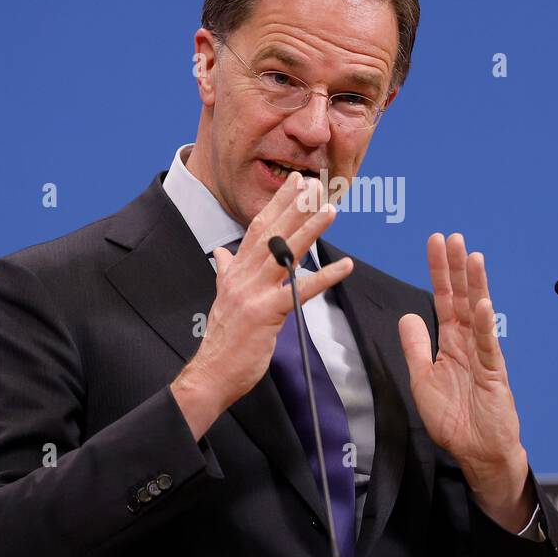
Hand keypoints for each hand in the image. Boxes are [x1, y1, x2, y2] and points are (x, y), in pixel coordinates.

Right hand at [172, 171, 353, 432]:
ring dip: (310, 230)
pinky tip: (345, 266)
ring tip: (331, 210)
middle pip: (271, 232)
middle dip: (294, 205)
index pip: (257, 228)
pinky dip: (324, 277)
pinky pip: (300, 291)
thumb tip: (220, 252)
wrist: (212, 373)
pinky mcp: (266, 313)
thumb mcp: (222, 297)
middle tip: (314, 184)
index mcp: (235, 270)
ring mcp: (253, 293)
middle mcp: (242, 276)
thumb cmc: (223, 339)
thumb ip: (224, 271)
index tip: (293, 183)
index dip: (276, 203)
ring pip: (285, 254)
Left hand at [398, 232, 531, 529]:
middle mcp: (468, 343)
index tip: (435, 242)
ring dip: (475, 285)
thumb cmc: (454, 419)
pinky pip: (488, 346)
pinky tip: (482, 304)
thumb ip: (416, 347)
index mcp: (451, 342)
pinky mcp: (494, 374)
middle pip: (461, 297)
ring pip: (478, 314)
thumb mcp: (422, 379)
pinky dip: (485, 325)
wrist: (477, 452)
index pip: (444, 299)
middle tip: (452, 237)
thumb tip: (408, 316)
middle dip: (456, 268)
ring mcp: (483, 355)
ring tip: (472, 257)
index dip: (439, 271)